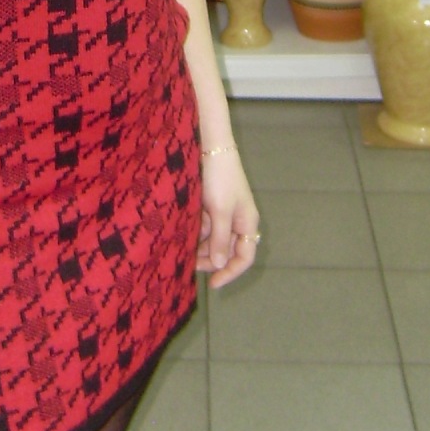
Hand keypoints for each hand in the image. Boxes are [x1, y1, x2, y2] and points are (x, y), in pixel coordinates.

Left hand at [197, 145, 260, 288]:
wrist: (210, 147)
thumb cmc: (220, 178)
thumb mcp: (220, 211)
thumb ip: (220, 239)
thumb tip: (221, 265)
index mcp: (247, 222)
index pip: (245, 257)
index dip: (230, 273)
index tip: (212, 284)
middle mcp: (238, 220)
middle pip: (228, 251)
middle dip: (211, 261)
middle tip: (190, 265)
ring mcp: (225, 213)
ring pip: (214, 240)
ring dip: (201, 248)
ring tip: (183, 252)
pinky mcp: (211, 206)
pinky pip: (205, 228)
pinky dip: (196, 234)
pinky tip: (182, 237)